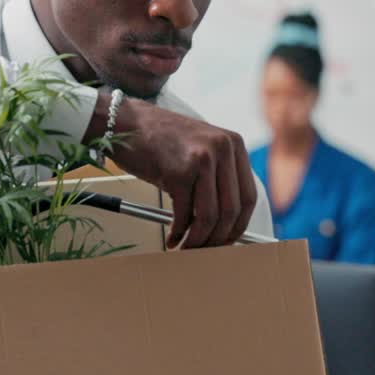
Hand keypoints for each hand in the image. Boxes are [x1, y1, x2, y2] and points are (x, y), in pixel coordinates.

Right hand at [88, 92, 256, 248]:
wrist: (126, 123)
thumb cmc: (160, 140)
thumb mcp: (199, 150)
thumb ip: (217, 178)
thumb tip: (225, 224)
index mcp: (233, 144)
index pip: (248, 196)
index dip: (239, 225)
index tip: (228, 240)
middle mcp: (222, 149)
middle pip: (231, 210)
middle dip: (218, 238)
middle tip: (206, 251)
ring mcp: (201, 159)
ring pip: (209, 216)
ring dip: (198, 240)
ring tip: (187, 247)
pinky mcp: (178, 172)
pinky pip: (183, 214)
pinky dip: (178, 231)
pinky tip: (172, 236)